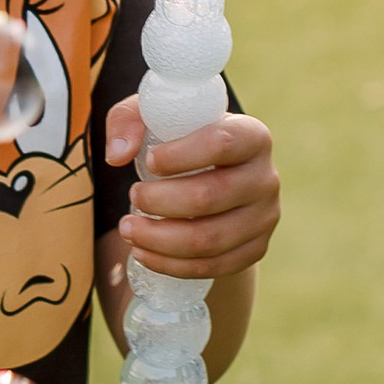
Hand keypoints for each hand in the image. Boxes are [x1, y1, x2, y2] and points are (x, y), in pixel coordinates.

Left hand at [104, 97, 280, 280]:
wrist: (214, 176)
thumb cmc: (182, 141)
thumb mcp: (156, 117)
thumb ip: (129, 120)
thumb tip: (117, 155)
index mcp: (251, 136)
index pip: (220, 143)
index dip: (179, 155)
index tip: (149, 161)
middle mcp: (265, 177)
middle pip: (210, 196)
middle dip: (160, 201)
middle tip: (132, 197)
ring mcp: (265, 217)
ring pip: (210, 239)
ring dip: (160, 239)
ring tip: (127, 230)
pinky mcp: (256, 249)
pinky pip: (213, 266)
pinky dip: (172, 265)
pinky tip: (144, 253)